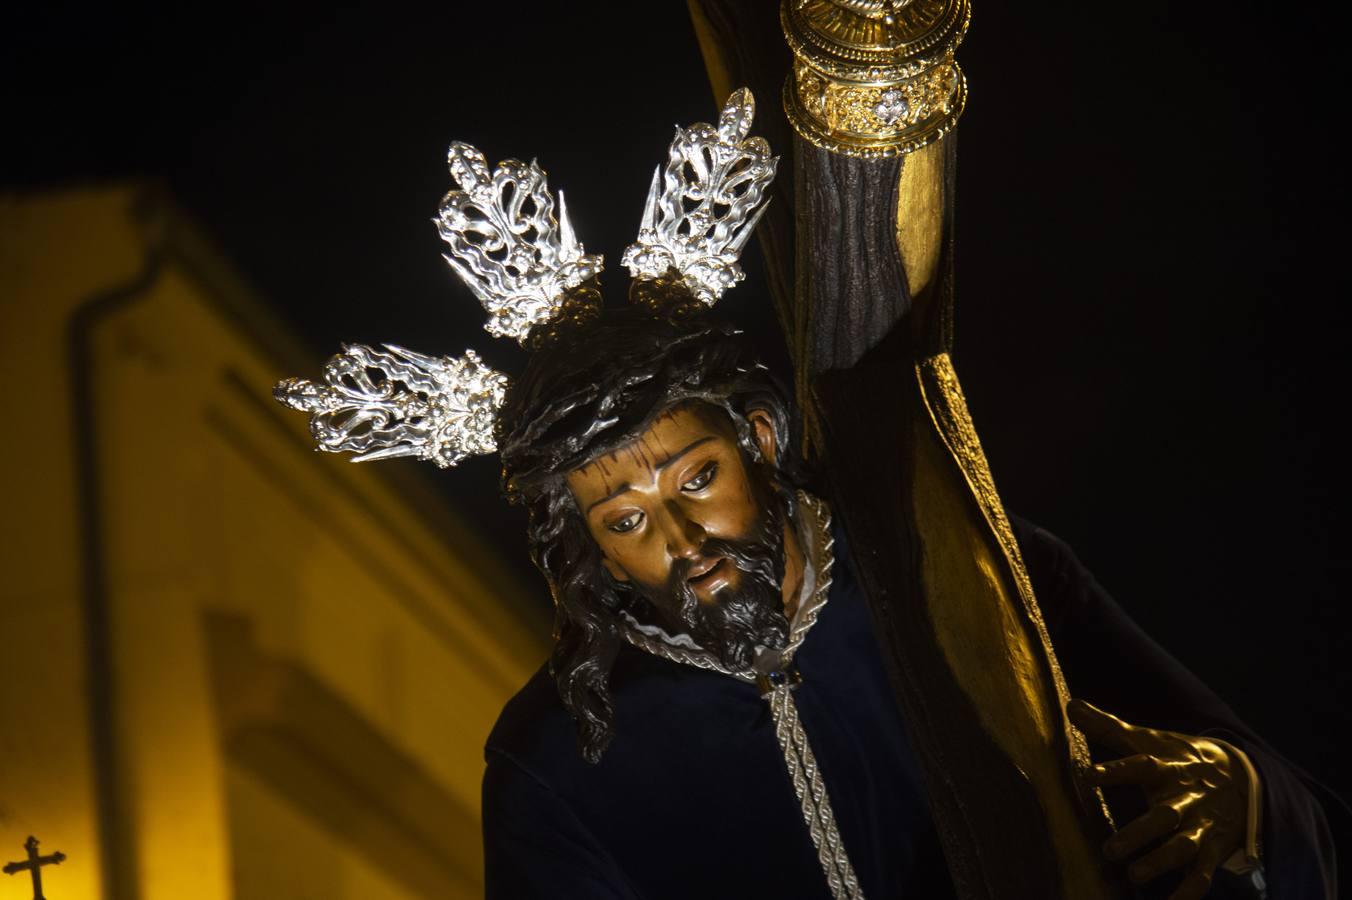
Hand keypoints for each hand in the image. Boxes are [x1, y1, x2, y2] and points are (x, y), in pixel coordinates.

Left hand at [1067, 698, 1247, 899]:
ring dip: (1160, 863)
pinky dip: (1188, 892)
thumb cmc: (1179, 759)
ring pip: (1183, 848)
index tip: (1088, 775)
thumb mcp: (1147, 741)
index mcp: (1166, 769)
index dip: (1115, 770)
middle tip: (1109, 850)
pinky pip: (1203, 875)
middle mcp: (1185, 799)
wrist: (1242, 777)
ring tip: (1134, 875)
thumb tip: (1070, 706)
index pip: (1140, 766)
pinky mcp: (1214, 849)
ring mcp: (1202, 826)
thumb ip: (1108, 728)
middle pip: (1164, 816)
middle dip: (1139, 833)